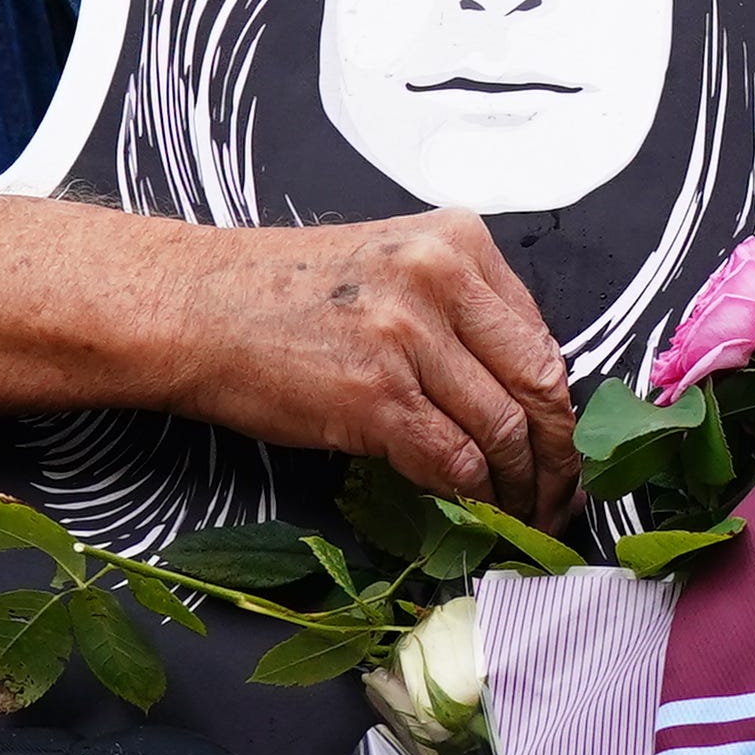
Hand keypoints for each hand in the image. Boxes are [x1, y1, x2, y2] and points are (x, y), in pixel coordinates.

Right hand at [188, 213, 579, 511]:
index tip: (563, 445)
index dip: (558, 406)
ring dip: (518, 486)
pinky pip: (451, 460)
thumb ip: (459, 311)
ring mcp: (408, 336)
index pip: (540, 337)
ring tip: (520, 514)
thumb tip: (517, 390)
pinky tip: (470, 510)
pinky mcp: (375, 395)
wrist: (192, 306)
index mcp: (457, 241)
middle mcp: (442, 278)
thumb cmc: (279, 293)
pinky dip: (470, 496)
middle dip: (559, 454)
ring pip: (502, 430)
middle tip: (562, 495)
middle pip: (538, 383)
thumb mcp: (390, 266)